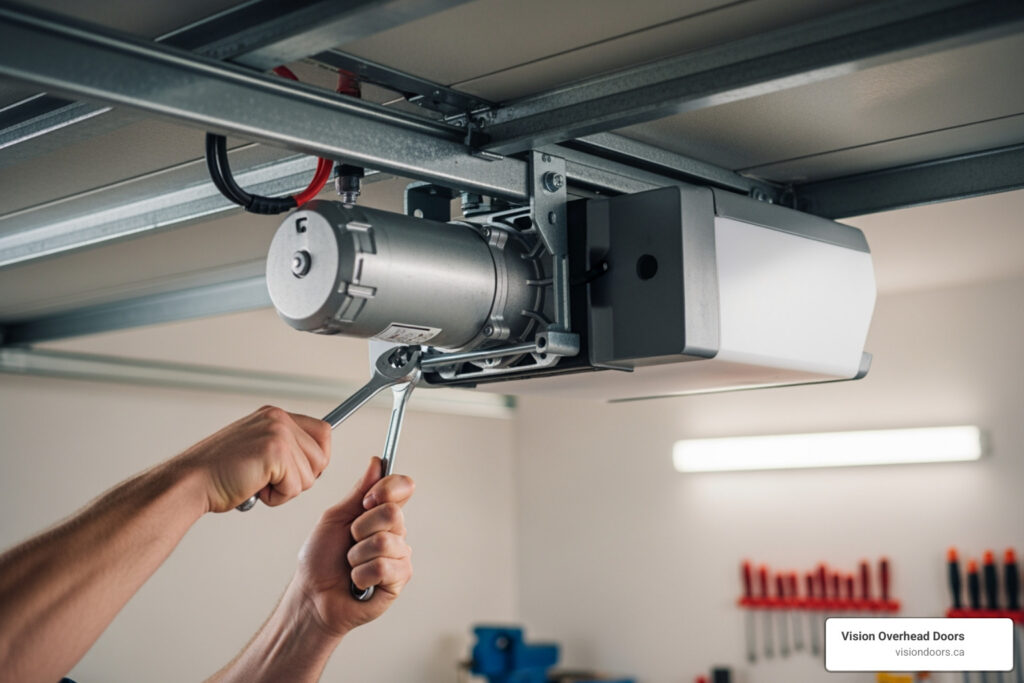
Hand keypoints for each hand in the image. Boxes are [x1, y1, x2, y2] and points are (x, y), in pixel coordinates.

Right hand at [171, 405, 331, 512]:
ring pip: (311, 474)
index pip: (323, 431)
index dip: (317, 458)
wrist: (189, 483)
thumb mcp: (256, 450)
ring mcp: (278, 433)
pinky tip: (254, 488)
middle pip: (322, 455)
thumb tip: (315, 461)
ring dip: (286, 489)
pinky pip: (296, 487)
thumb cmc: (217, 475)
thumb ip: (283, 448)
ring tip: (258, 483)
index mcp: (274, 416)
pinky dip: (277, 497)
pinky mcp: (275, 451)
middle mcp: (278, 419)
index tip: (300, 472)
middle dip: (301, 478)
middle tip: (271, 481)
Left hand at [293, 457, 413, 636]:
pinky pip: (383, 566)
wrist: (312, 597)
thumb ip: (358, 492)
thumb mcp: (335, 518)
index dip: (388, 488)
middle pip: (393, 513)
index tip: (367, 500)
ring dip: (357, 555)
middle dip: (361, 527)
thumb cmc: (320, 560)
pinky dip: (361, 574)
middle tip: (350, 541)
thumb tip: (377, 463)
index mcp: (379, 514)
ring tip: (351, 565)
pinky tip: (357, 582)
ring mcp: (399, 555)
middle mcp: (394, 532)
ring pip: (386, 541)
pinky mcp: (399, 579)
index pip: (402, 487)